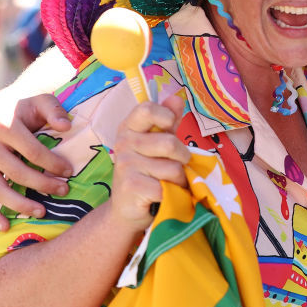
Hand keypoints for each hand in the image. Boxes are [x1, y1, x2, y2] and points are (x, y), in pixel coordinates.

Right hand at [0, 93, 74, 229]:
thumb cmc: (20, 109)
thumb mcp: (38, 101)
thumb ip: (53, 110)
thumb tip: (67, 126)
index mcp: (5, 126)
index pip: (32, 151)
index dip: (52, 163)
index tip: (69, 172)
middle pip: (17, 172)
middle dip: (42, 184)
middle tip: (63, 191)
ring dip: (18, 203)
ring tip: (41, 212)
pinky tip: (4, 226)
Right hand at [108, 94, 189, 232]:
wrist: (128, 209)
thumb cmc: (148, 171)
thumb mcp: (159, 143)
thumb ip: (168, 121)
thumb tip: (176, 97)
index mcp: (129, 128)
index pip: (146, 109)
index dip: (165, 115)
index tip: (170, 125)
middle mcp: (123, 143)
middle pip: (170, 143)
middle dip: (182, 157)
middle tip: (175, 165)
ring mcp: (125, 165)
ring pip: (173, 167)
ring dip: (179, 178)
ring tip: (168, 182)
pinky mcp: (131, 186)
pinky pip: (168, 185)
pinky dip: (174, 192)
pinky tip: (162, 194)